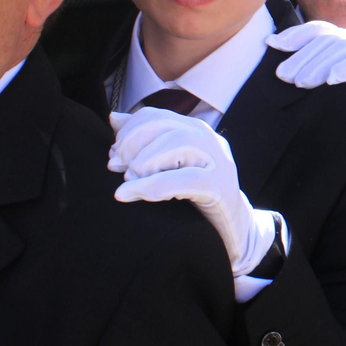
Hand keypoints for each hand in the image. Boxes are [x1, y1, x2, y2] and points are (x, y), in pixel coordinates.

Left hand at [108, 108, 279, 283]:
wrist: (232, 228)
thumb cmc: (195, 196)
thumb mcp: (168, 166)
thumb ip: (144, 143)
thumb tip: (115, 119)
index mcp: (196, 131)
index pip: (157, 116)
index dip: (129, 131)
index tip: (113, 154)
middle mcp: (209, 140)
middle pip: (166, 125)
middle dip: (133, 143)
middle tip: (116, 166)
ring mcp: (218, 162)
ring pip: (179, 144)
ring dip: (145, 160)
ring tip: (127, 179)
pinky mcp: (220, 187)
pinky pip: (184, 180)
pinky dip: (152, 186)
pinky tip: (127, 194)